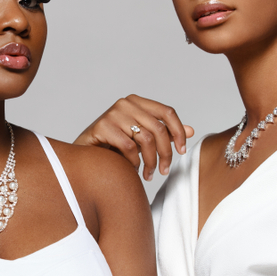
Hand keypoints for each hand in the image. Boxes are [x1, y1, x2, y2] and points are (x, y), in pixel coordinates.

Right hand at [74, 95, 193, 180]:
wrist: (85, 153)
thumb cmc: (114, 145)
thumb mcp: (142, 138)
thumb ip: (164, 133)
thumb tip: (191, 130)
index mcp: (137, 101)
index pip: (168, 112)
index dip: (179, 132)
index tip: (182, 151)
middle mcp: (126, 103)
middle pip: (159, 128)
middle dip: (166, 153)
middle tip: (164, 171)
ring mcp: (112, 113)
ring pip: (146, 139)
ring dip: (151, 161)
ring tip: (149, 174)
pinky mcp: (102, 126)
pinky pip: (129, 147)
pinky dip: (134, 162)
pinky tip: (132, 169)